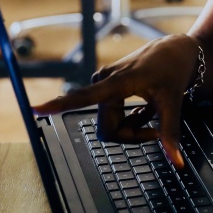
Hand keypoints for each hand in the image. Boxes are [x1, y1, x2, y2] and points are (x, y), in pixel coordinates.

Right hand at [32, 34, 201, 166]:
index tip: (35, 109)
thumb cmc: (173, 70)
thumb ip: (170, 133)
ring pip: (111, 125)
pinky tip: (145, 107)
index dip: (59, 104)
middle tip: (155, 130)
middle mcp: (104, 81)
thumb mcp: (174, 102)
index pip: (84, 97)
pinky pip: (113, 117)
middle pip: (108, 129)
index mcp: (117, 82)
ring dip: (133, 126)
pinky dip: (132, 119)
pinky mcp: (107, 86)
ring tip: (151, 111)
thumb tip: (177, 162)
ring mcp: (104, 83)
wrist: (176, 50)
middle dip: (132, 135)